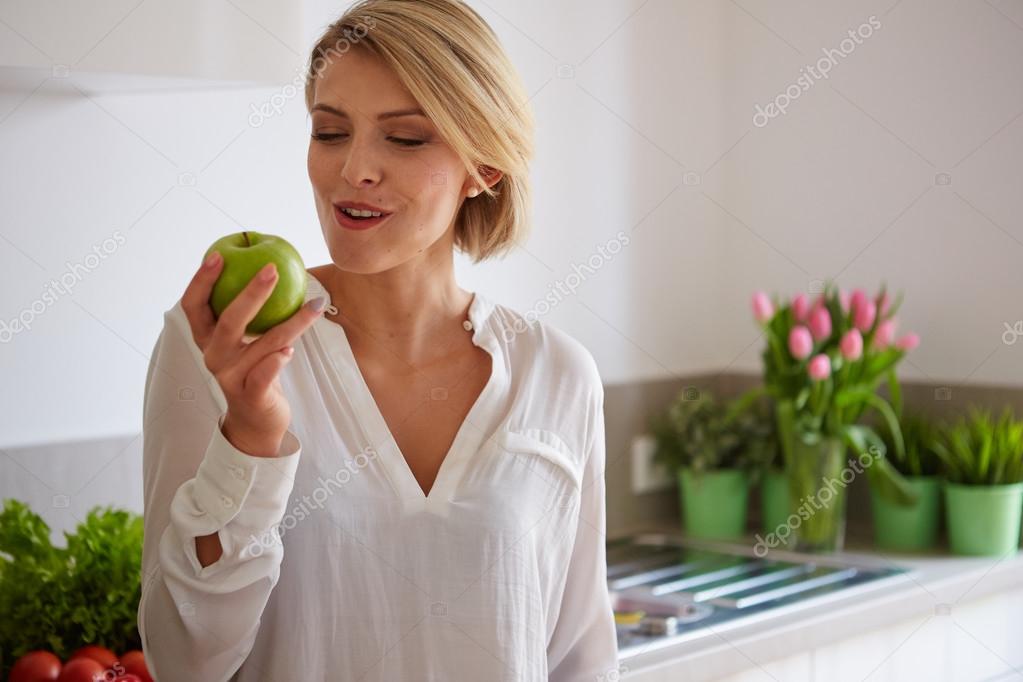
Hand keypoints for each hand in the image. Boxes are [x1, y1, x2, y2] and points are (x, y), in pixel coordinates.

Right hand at [180, 252, 324, 455]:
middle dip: (249, 293)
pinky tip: (291, 349)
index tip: (219, 254)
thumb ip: (249, 313)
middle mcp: (215, 357)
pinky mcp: (252, 396)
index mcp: (208, 339)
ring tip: (315, 304)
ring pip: (262, 344)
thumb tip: (269, 267)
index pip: (193, 306)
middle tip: (272, 270)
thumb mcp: (245, 341)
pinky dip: (278, 360)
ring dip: (291, 322)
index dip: (201, 280)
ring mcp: (231, 378)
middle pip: (227, 321)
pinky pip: (265, 374)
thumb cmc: (253, 370)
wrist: (257, 420)